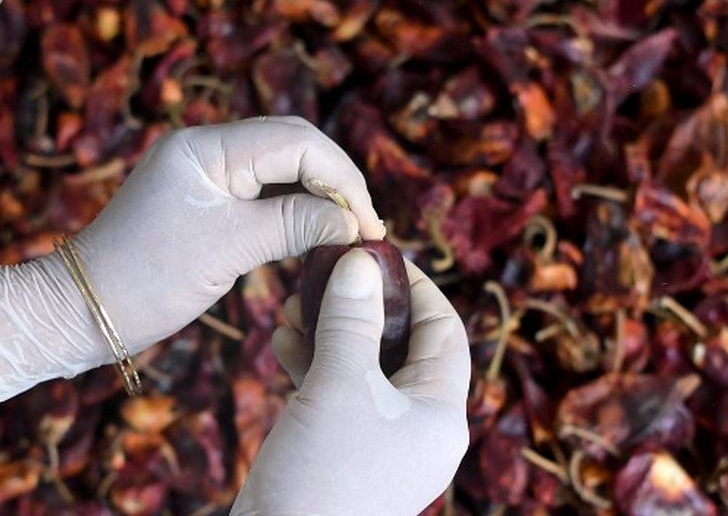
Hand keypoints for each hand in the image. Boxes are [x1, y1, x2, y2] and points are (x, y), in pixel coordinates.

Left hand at [0, 118, 385, 402]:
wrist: (78, 310)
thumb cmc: (147, 278)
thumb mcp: (230, 250)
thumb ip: (296, 224)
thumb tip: (352, 221)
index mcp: (206, 147)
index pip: (298, 141)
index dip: (343, 178)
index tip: (369, 224)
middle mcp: (203, 147)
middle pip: (293, 145)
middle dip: (335, 182)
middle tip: (365, 227)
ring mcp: (200, 172)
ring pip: (279, 167)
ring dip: (316, 194)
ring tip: (347, 231)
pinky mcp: (199, 199)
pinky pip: (259, 190)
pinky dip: (291, 208)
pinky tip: (312, 233)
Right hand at [234, 254, 470, 515]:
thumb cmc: (323, 475)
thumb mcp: (339, 385)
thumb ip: (351, 319)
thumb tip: (362, 261)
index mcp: (442, 415)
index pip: (445, 330)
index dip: (414, 286)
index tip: (376, 253)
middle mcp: (420, 429)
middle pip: (402, 346)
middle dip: (361, 306)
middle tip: (327, 271)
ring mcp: (382, 443)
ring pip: (364, 368)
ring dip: (330, 331)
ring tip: (294, 301)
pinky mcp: (344, 453)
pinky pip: (338, 395)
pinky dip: (313, 364)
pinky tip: (282, 338)